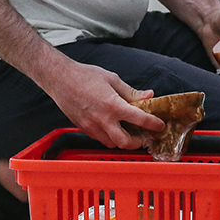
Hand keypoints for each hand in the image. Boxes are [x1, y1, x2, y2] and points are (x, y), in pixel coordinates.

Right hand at [42, 60, 164, 148]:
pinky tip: (115, 129)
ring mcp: (92, 126)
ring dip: (124, 141)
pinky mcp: (83, 128)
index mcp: (113, 105)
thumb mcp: (113, 79)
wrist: (60, 79)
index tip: (160, 126)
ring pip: (112, 143)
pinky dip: (110, 138)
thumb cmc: (85, 76)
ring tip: (131, 134)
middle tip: (146, 137)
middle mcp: (103, 119)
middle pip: (125, 142)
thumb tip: (148, 96)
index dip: (153, 124)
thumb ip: (132, 92)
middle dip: (139, 143)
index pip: (140, 119)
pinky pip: (101, 139)